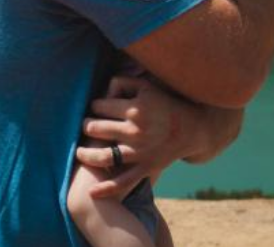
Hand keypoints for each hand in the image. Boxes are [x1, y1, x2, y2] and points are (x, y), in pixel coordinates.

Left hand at [75, 75, 188, 198]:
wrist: (192, 128)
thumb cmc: (165, 103)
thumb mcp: (147, 86)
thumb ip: (123, 82)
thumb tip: (102, 90)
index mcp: (135, 108)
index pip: (100, 106)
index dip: (95, 105)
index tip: (97, 108)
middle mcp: (136, 130)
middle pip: (96, 129)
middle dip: (87, 126)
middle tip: (87, 126)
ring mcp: (140, 151)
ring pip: (103, 156)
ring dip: (86, 154)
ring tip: (80, 151)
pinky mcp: (146, 167)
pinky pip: (123, 181)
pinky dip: (106, 189)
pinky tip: (92, 191)